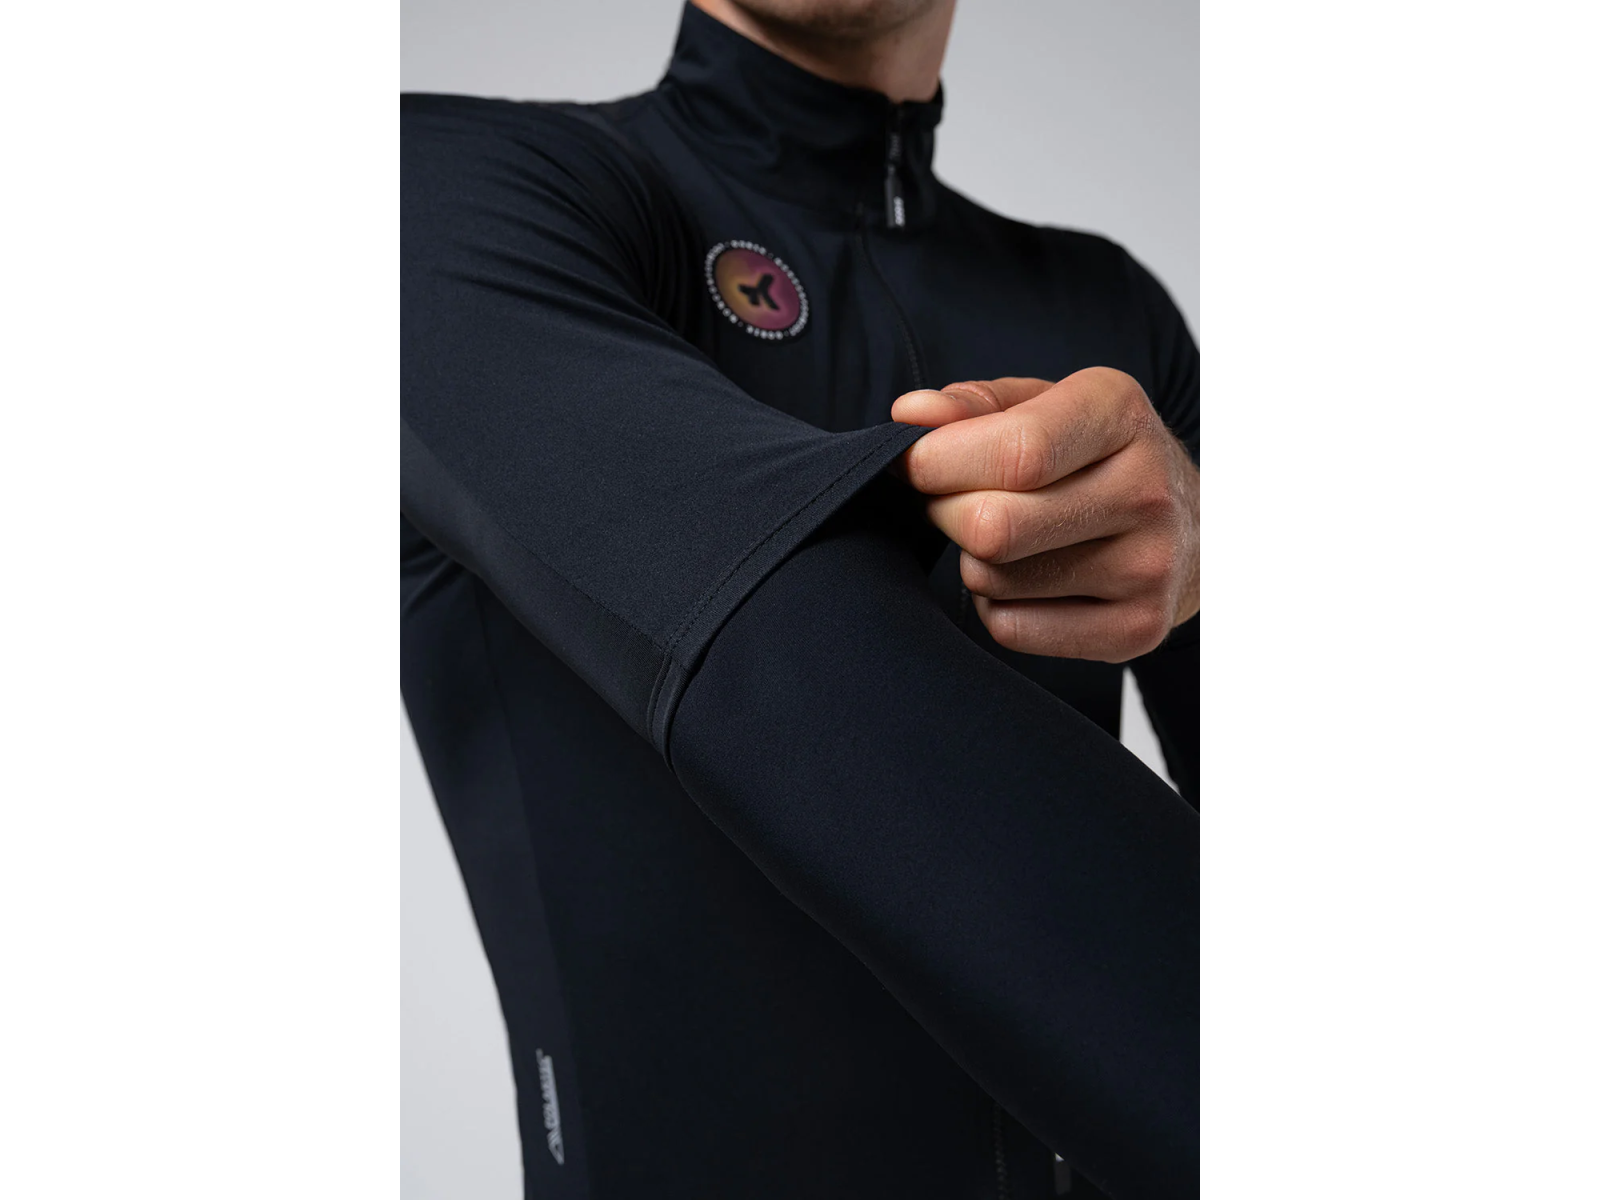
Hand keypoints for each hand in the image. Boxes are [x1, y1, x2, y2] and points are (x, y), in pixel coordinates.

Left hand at [891, 368, 1198, 661]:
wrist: (1193, 529)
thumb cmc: (1094, 457)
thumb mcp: (1044, 405)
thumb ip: (972, 406)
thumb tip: (910, 416)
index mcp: (1120, 414)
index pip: (1015, 451)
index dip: (938, 462)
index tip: (913, 464)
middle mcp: (1146, 489)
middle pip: (993, 525)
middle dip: (945, 514)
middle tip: (952, 504)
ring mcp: (1149, 567)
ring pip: (994, 580)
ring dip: (972, 561)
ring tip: (1005, 539)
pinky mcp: (1137, 629)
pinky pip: (1012, 630)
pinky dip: (997, 606)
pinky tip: (1027, 580)